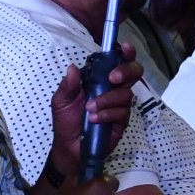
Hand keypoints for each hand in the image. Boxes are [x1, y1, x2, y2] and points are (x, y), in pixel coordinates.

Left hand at [47, 59, 137, 176]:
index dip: (125, 54)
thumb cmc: (66, 121)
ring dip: (107, 100)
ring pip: (126, 94)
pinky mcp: (122, 120)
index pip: (116, 63)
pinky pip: (122, 112)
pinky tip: (94, 120)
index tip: (125, 47)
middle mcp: (113, 89)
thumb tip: (73, 67)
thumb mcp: (61, 101)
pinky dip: (107, 114)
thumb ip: (68, 85)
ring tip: (90, 109)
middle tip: (113, 78)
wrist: (69, 147)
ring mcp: (120, 105)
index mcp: (99, 81)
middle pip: (133, 73)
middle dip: (126, 71)